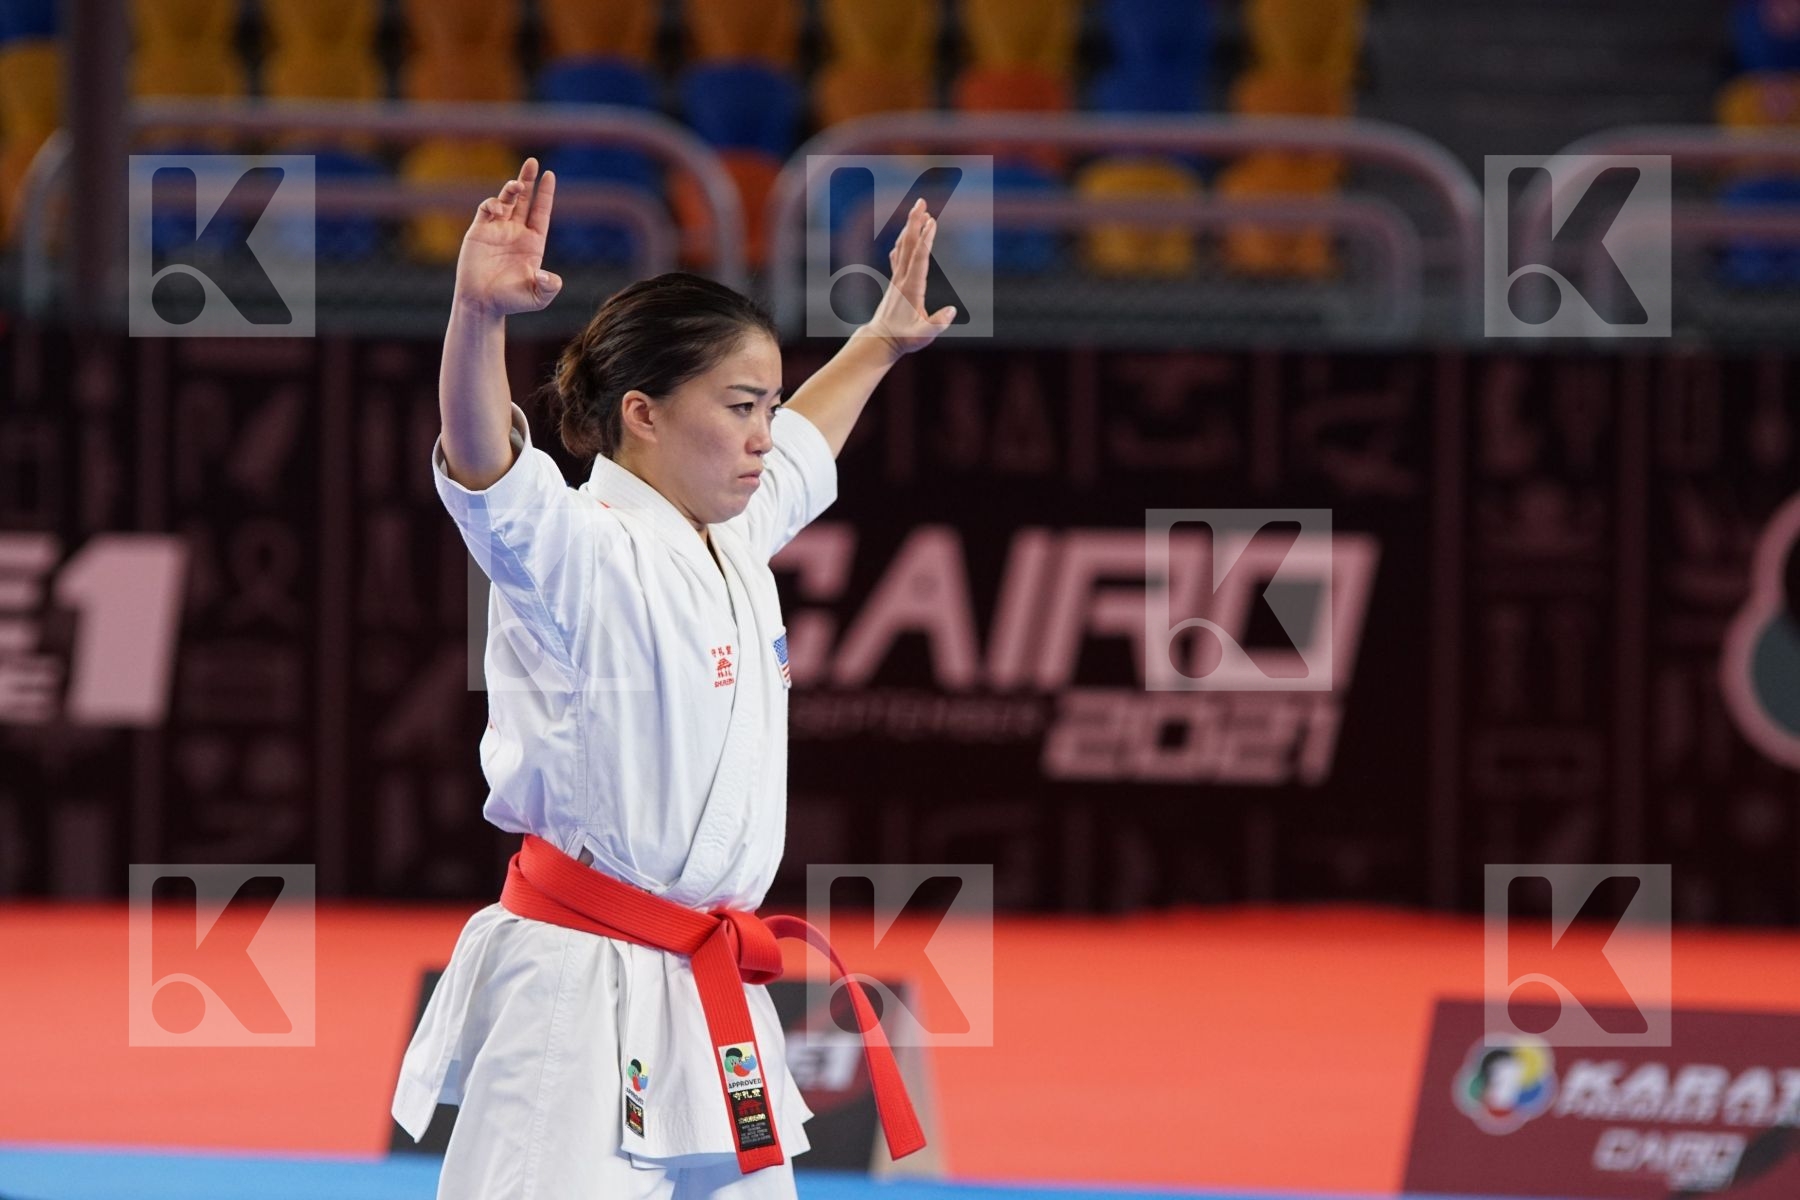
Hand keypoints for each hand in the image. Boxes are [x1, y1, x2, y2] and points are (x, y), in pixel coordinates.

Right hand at [453, 157, 563, 317]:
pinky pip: (486, 210)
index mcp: (532, 243)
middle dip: (528, 181)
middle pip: (523, 200)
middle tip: (533, 162)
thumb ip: (550, 286)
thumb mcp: (538, 297)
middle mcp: (515, 233)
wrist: (483, 304)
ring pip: (505, 201)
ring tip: (517, 185)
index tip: (550, 175)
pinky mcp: (479, 231)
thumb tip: (551, 277)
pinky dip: (493, 204)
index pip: (541, 212)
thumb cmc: (511, 301)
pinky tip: (499, 209)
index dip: (545, 194)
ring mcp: (497, 230)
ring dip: (510, 189)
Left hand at [860, 198, 956, 359]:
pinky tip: (904, 236)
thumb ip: (938, 323)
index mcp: (912, 288)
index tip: (932, 221)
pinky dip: (903, 241)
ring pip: (903, 247)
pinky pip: (899, 255)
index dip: (927, 239)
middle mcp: (903, 278)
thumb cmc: (904, 339)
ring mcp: (897, 279)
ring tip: (919, 211)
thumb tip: (951, 311)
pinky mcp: (895, 282)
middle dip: (915, 222)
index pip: (921, 258)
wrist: (880, 340)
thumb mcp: (923, 336)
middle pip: (909, 244)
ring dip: (910, 227)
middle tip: (921, 201)